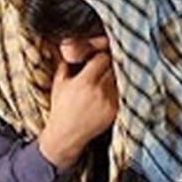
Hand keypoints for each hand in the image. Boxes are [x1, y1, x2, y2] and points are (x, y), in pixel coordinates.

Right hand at [38, 52, 117, 170]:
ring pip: (120, 78)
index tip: (99, 55)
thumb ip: (65, 63)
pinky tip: (114, 86)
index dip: (102, 54)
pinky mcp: (115, 110)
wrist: (66, 134)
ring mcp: (109, 102)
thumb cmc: (61, 107)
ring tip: (111, 74)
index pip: (103, 58)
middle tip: (108, 62)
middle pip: (114, 67)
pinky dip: (120, 87)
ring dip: (117, 74)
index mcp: (84, 82)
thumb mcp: (59, 83)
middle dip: (110, 63)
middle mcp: (99, 91)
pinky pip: (123, 92)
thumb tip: (70, 47)